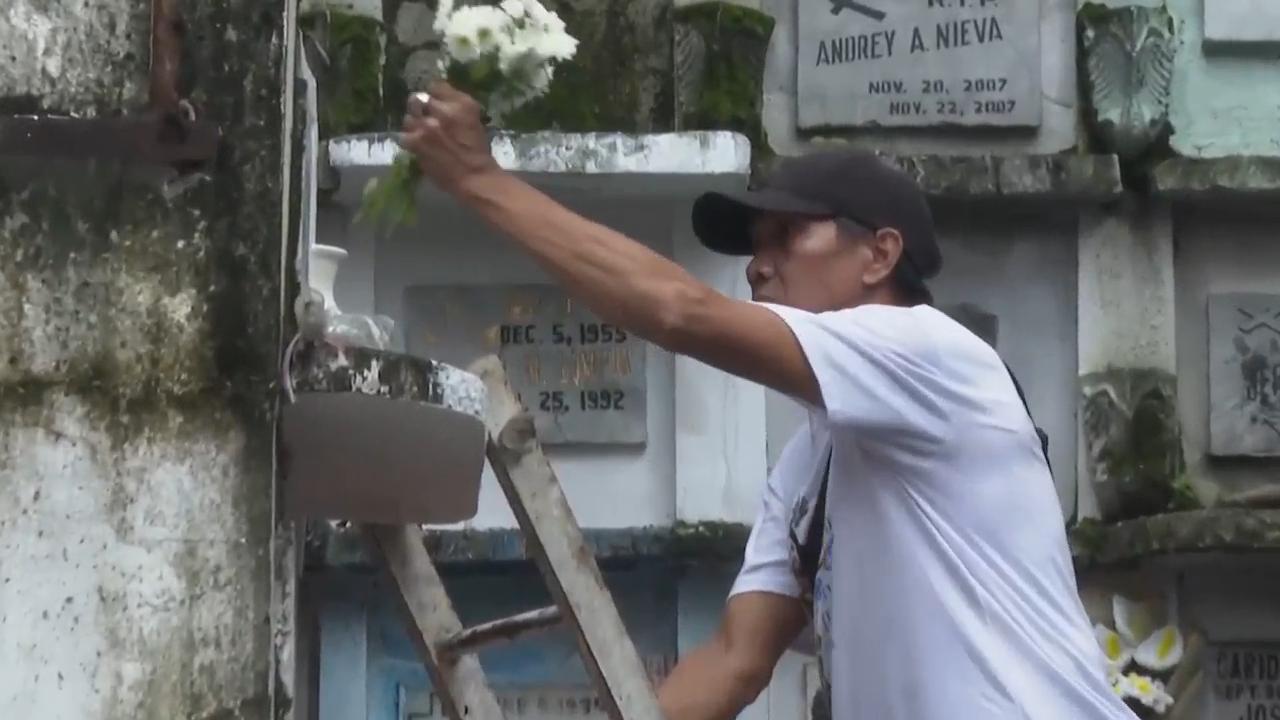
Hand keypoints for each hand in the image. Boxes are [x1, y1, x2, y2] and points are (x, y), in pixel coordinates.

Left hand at [399, 81, 501, 196]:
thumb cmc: (477, 150)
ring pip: (408, 117)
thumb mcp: (473, 119)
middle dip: (419, 107)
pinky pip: (403, 136)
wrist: (474, 177)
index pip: (435, 86)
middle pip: (418, 98)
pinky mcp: (416, 143)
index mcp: (461, 103)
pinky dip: (409, 140)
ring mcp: (426, 126)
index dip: (433, 95)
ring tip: (421, 133)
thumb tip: (438, 98)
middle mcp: (442, 111)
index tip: (434, 102)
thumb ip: (456, 104)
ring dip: (413, 124)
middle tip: (425, 117)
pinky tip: (417, 145)